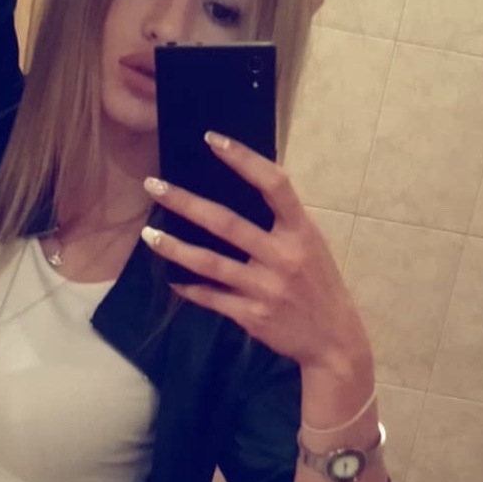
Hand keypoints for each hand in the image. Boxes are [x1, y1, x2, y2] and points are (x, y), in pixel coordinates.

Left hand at [141, 132, 371, 372]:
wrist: (334, 341)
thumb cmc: (319, 284)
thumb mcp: (311, 245)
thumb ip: (282, 221)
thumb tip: (243, 187)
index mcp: (301, 232)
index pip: (274, 185)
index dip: (243, 159)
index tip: (211, 140)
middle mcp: (282, 256)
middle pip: (226, 223)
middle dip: (185, 202)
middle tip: (153, 186)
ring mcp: (265, 288)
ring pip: (209, 263)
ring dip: (174, 247)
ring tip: (147, 235)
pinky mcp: (251, 315)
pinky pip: (211, 297)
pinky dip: (188, 287)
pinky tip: (171, 277)